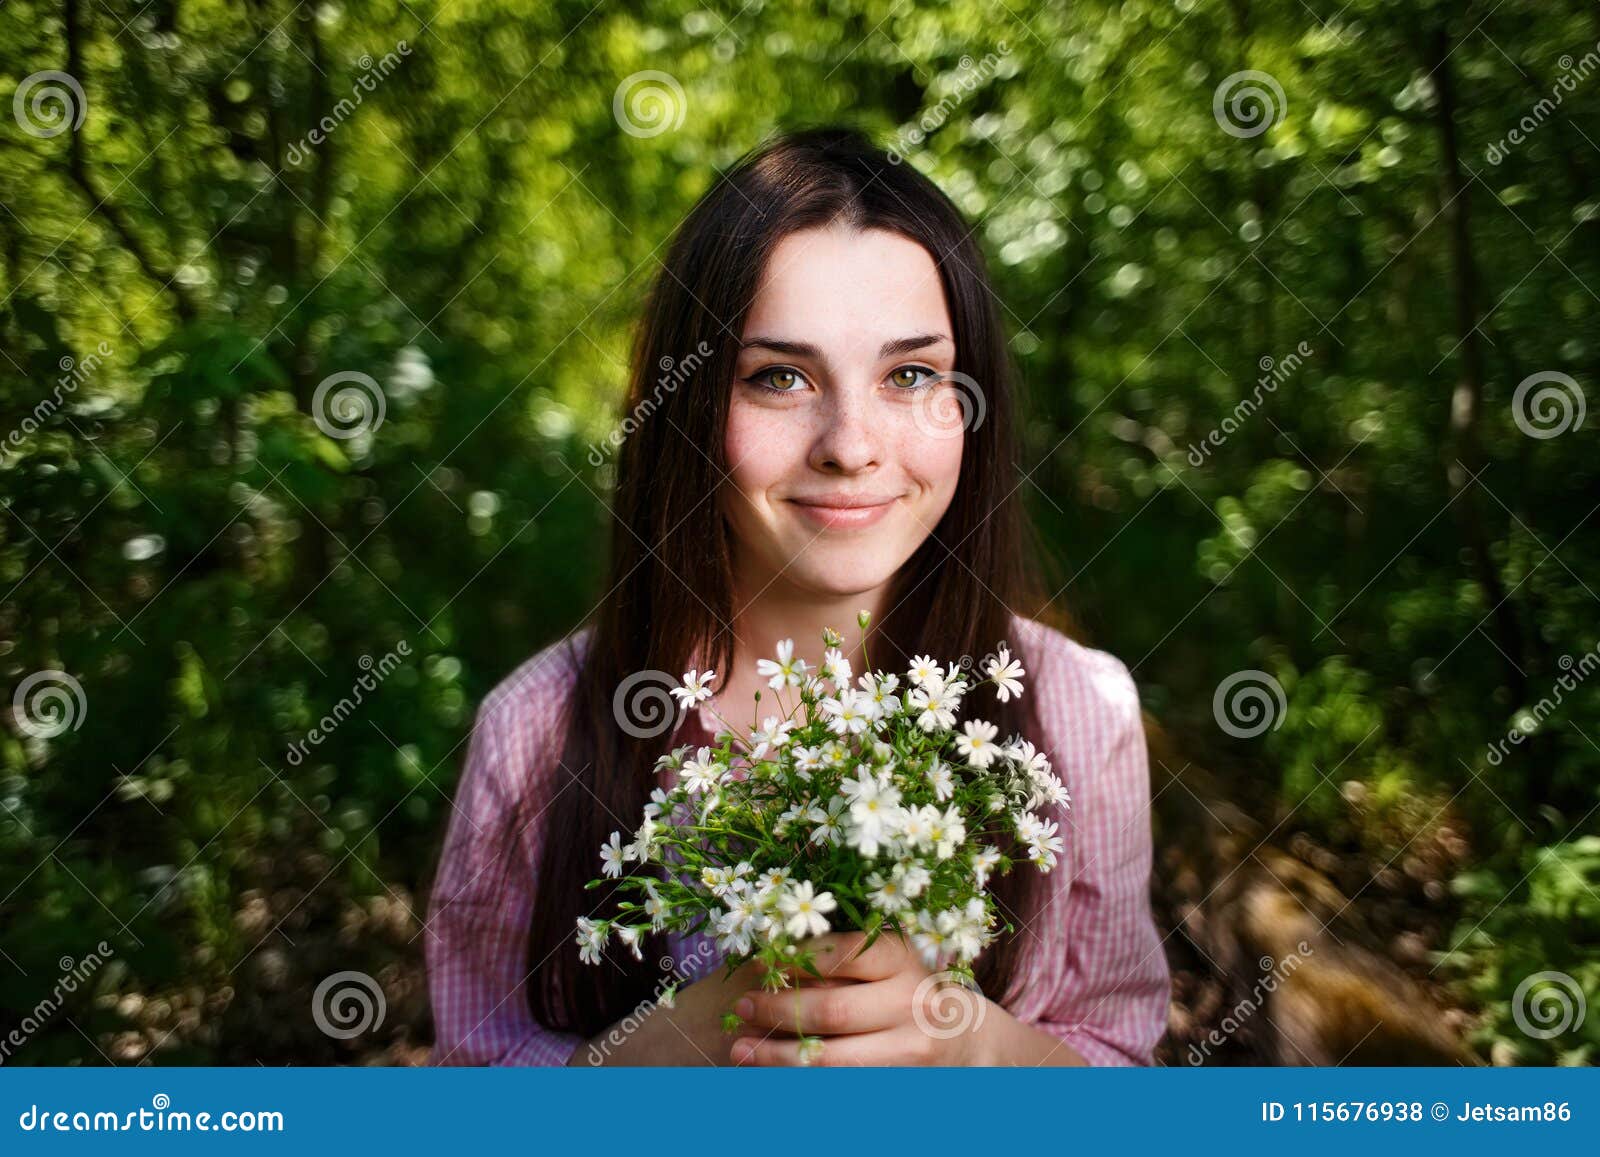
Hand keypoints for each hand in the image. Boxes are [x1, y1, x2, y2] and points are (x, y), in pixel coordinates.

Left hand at [727, 931, 994, 1065]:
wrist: (964, 1038)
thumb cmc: (910, 987)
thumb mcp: (888, 960)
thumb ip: (840, 961)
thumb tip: (770, 966)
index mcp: (904, 960)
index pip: (841, 954)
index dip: (794, 959)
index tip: (760, 963)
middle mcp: (911, 1005)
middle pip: (831, 1011)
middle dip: (777, 1010)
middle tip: (741, 1006)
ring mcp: (908, 1052)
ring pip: (830, 1061)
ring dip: (777, 1056)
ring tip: (742, 1049)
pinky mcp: (899, 1085)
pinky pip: (839, 1086)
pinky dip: (800, 1082)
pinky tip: (771, 1075)